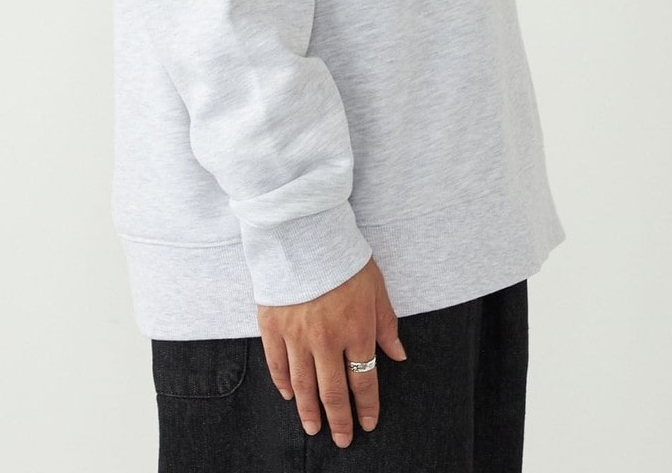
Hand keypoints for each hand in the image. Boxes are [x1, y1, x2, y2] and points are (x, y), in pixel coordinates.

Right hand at [256, 256, 407, 448]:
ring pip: (303, 384)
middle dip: (339, 420)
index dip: (366, 406)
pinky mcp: (272, 325)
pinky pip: (277, 363)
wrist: (304, 232)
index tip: (368, 423)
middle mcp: (326, 339)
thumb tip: (398, 354)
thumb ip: (386, 324)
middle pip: (332, 392)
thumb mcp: (376, 286)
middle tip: (342, 440)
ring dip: (309, 411)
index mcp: (355, 330)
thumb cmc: (344, 257)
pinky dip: (283, 383)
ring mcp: (296, 335)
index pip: (363, 380)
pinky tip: (289, 395)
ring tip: (313, 428)